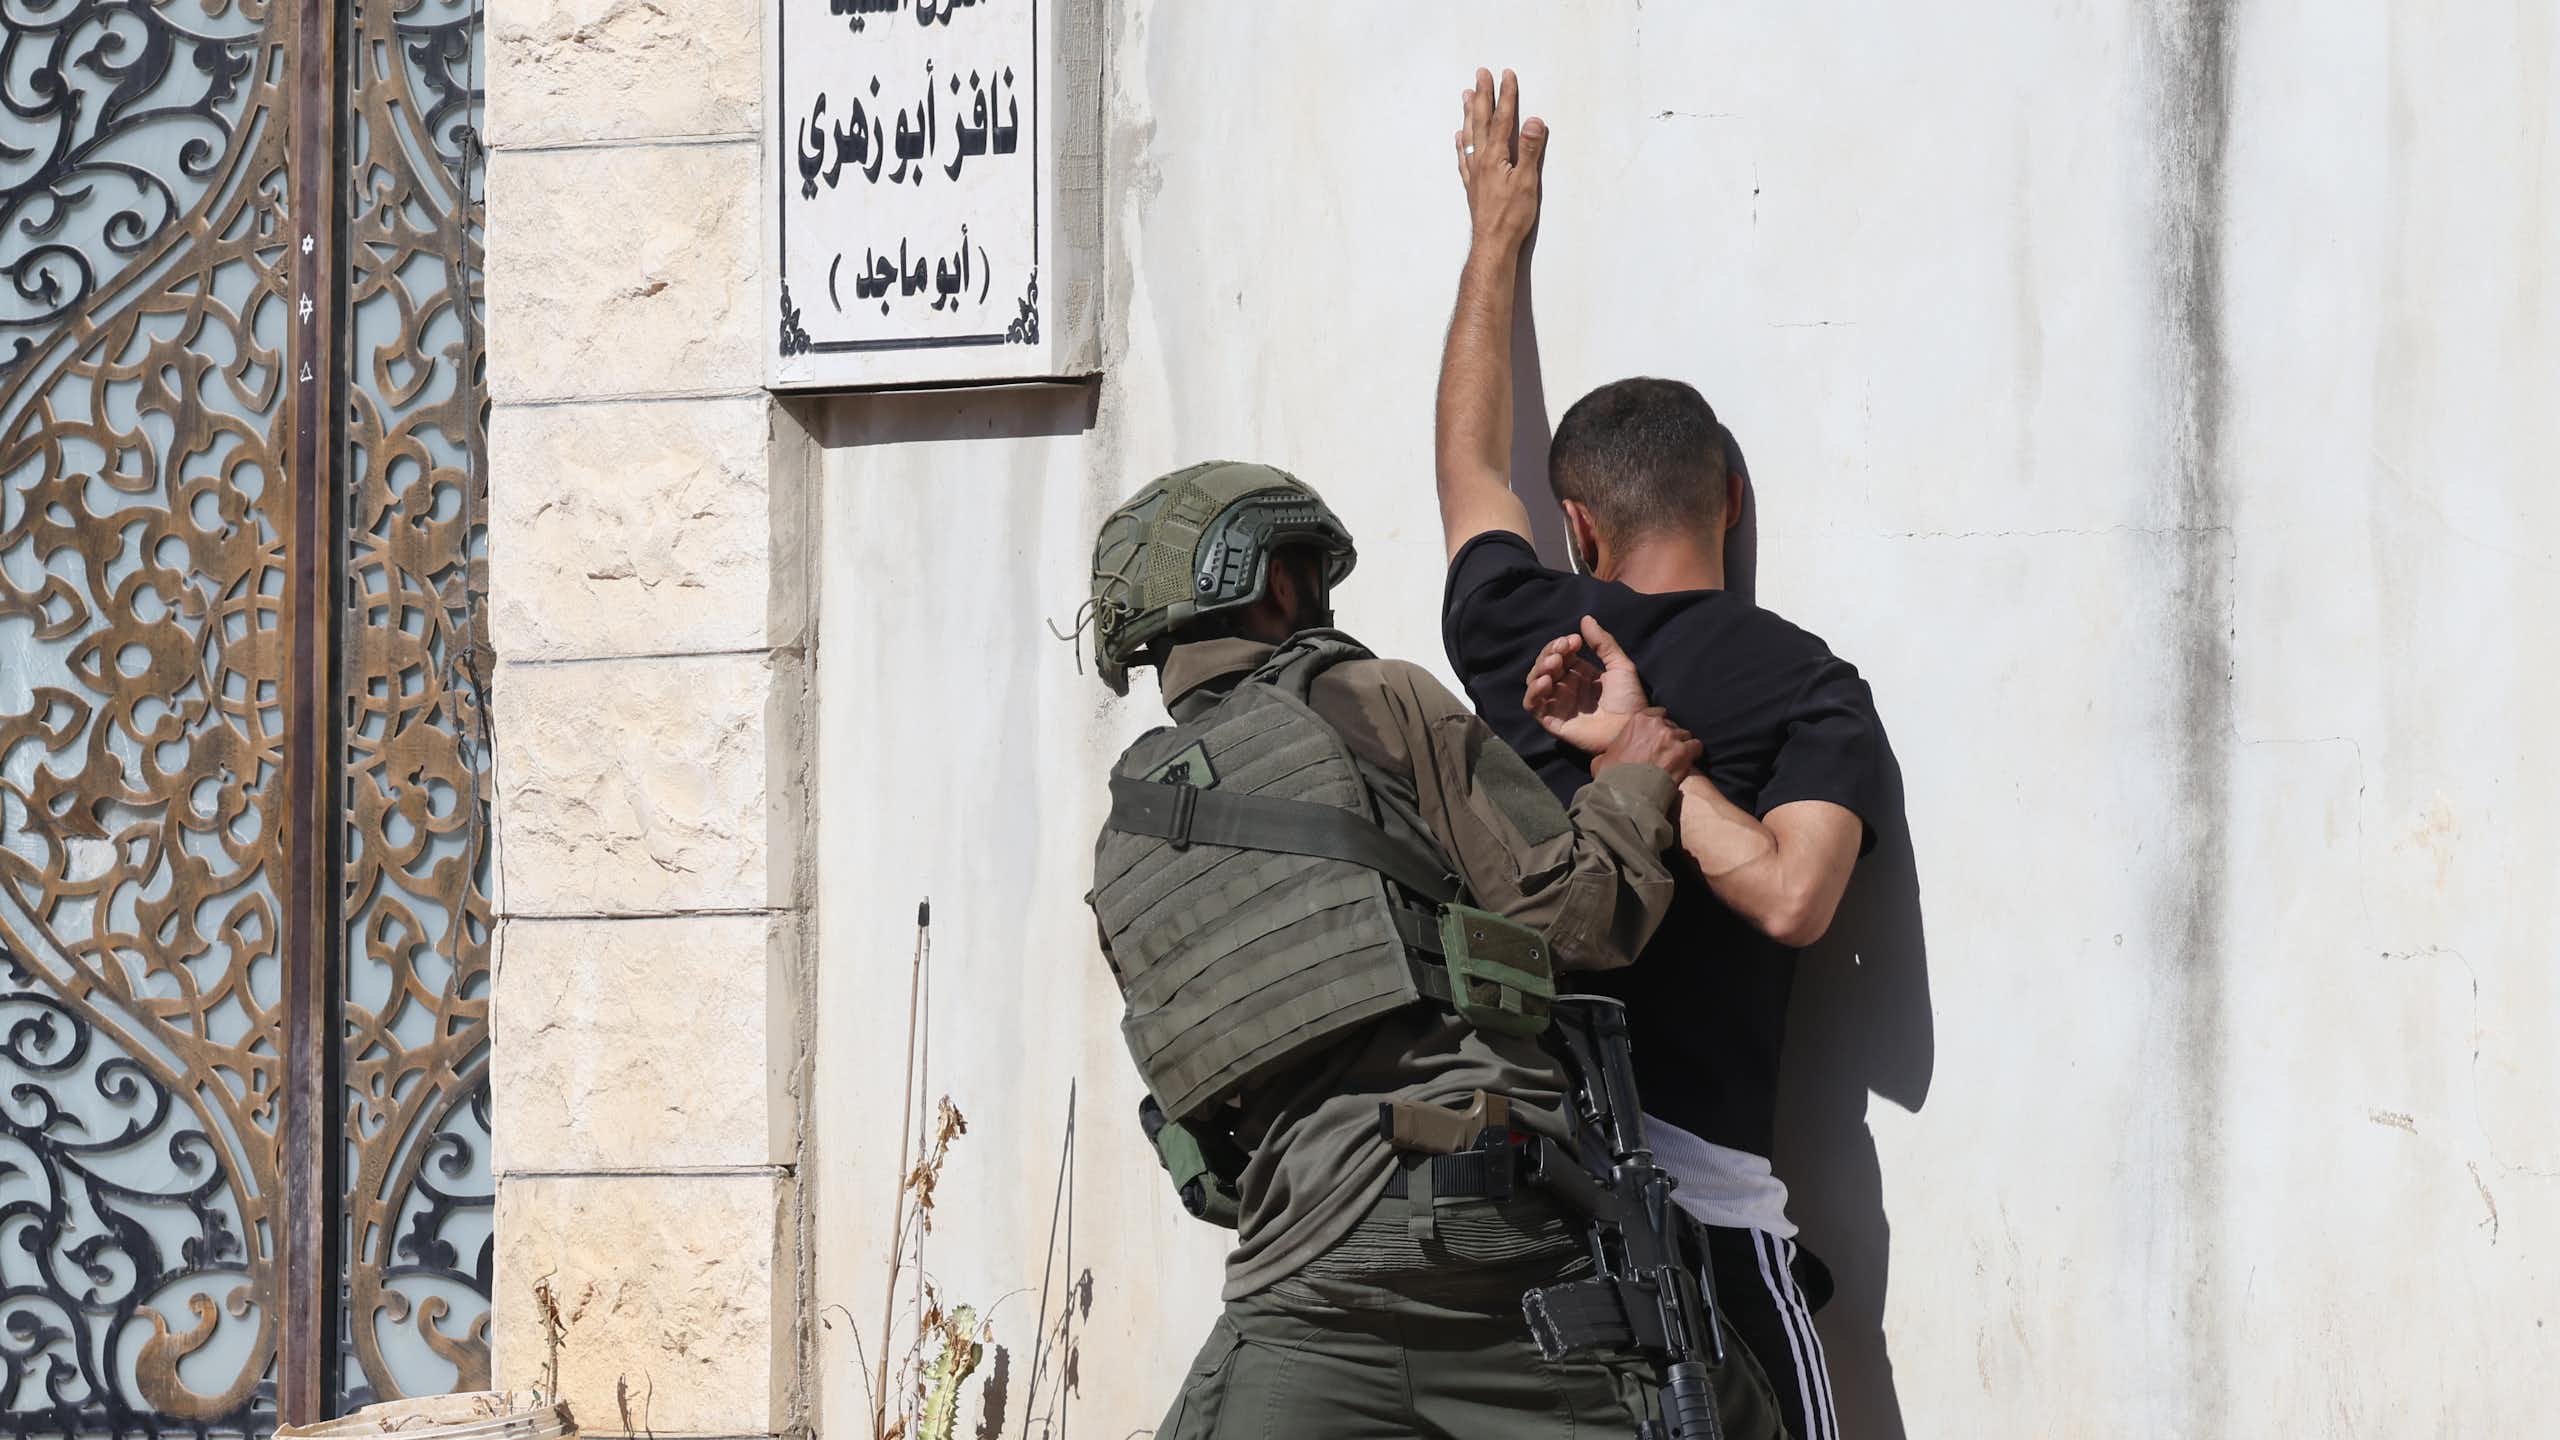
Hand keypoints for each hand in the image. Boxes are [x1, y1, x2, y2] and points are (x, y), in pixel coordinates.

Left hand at [1455, 68, 1546, 250]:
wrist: (1492, 244)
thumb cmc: (1511, 216)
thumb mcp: (1527, 181)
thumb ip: (1531, 150)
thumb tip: (1534, 121)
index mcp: (1495, 157)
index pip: (1502, 119)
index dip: (1506, 96)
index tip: (1506, 74)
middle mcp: (1480, 161)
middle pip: (1481, 121)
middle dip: (1482, 96)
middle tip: (1480, 74)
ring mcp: (1474, 173)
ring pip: (1469, 135)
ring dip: (1469, 114)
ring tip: (1465, 95)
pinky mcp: (1472, 186)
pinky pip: (1463, 158)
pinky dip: (1460, 144)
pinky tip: (1458, 137)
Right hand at [1525, 615, 1649, 752]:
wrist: (1631, 728)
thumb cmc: (1629, 699)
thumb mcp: (1620, 665)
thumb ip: (1603, 643)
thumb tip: (1585, 618)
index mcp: (1580, 673)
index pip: (1560, 654)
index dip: (1561, 644)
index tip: (1574, 640)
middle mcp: (1566, 687)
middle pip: (1545, 665)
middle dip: (1549, 653)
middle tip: (1562, 650)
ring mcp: (1557, 703)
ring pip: (1535, 682)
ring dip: (1540, 669)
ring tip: (1554, 664)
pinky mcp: (1552, 720)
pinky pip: (1532, 705)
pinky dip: (1533, 692)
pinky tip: (1545, 682)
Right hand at [1591, 708, 1703, 785]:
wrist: (1627, 793)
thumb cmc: (1612, 778)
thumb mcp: (1601, 760)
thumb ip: (1609, 752)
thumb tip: (1605, 759)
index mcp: (1637, 721)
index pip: (1657, 714)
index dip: (1660, 728)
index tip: (1658, 739)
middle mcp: (1656, 724)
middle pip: (1672, 726)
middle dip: (1671, 739)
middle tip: (1667, 754)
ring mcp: (1671, 737)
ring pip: (1685, 736)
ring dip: (1682, 747)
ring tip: (1678, 761)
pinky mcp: (1683, 751)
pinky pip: (1696, 746)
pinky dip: (1694, 754)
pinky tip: (1688, 764)